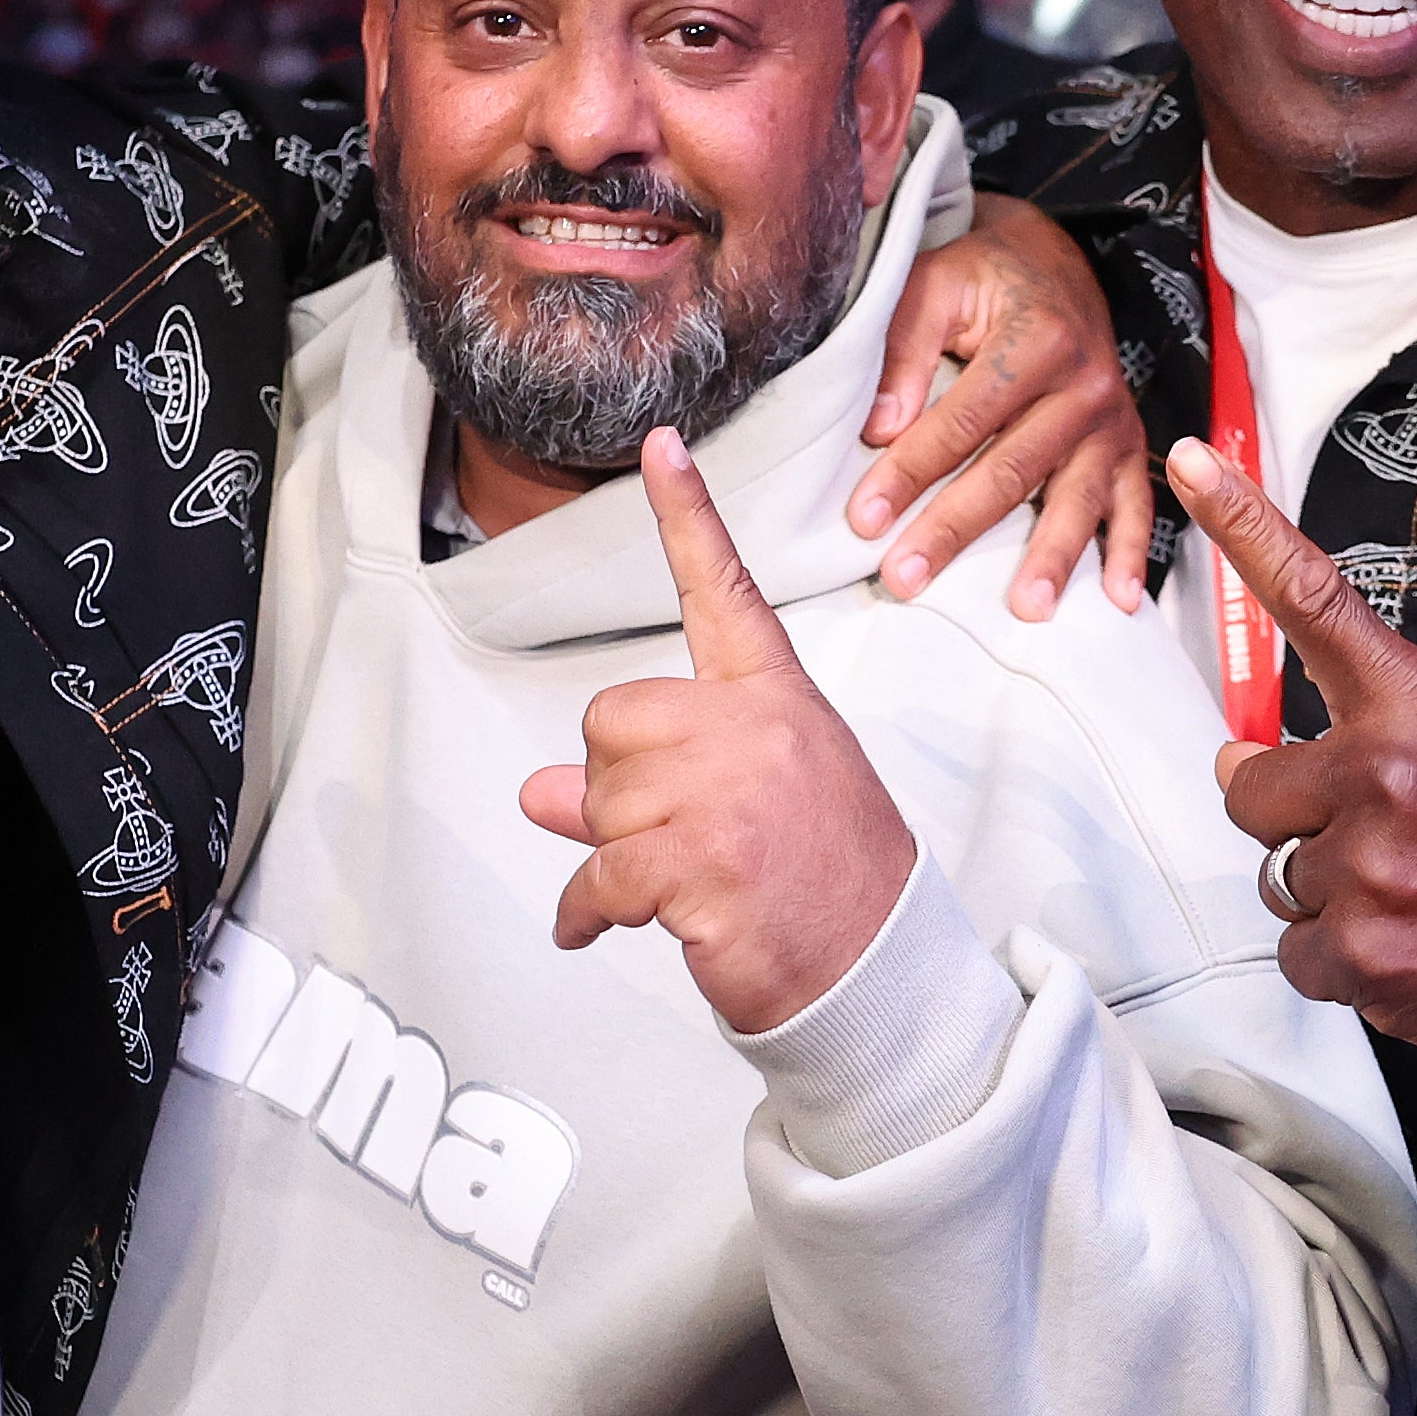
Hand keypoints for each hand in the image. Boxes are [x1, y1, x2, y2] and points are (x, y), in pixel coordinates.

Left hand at [521, 432, 920, 1031]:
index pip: (723, 591)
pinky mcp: (702, 861)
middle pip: (612, 720)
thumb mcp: (754, 803)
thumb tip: (540, 792)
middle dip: (619, 787)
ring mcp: (729, 793)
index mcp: (775, 699)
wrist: (876, 967)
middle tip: (678, 838)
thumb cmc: (830, 882)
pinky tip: (602, 924)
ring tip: (676, 886)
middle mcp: (753, 730)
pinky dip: (587, 910)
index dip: (687, 514)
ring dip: (612, 856)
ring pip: (599, 799)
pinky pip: (597, 874)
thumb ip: (652, 779)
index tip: (661, 448)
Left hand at [851, 197, 1153, 621]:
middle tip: (906, 580)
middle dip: (954, 529)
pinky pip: (1134, 504)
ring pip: (1074, 497)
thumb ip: (905, 351)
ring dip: (1051, 558)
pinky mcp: (1126, 444)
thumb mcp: (935, 282)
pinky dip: (1129, 554)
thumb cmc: (983, 277)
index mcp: (1036, 339)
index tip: (864, 521)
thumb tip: (880, 430)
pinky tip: (1118, 600)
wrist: (1054, 262)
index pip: (962, 420)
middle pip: (1011, 470)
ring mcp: (1111, 420)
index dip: (909, 471)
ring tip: (1024, 608)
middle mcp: (1084, 384)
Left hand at [1166, 437, 1416, 1103]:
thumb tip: (1248, 755)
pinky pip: (1298, 953)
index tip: (1193, 466)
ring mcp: (1369, 870)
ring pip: (1277, 876)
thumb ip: (1372, 741)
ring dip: (1327, 893)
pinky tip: (1412, 950)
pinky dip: (1342, 963)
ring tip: (1416, 899)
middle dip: (1289, 815)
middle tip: (1369, 836)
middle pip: (1250, 788)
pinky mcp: (1363, 955)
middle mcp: (1385, 777)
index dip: (1243, 527)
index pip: (1313, 601)